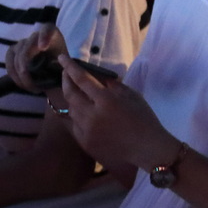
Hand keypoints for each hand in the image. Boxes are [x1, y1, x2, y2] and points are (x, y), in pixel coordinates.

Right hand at [5, 24, 67, 95]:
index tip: (43, 48)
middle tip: (32, 81)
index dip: (44, 37)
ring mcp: (23, 43)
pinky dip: (14, 75)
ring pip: (16, 55)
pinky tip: (22, 84)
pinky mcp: (12, 52)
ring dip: (20, 73)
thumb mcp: (66, 63)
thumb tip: (56, 67)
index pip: (47, 29)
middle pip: (28, 46)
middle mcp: (36, 35)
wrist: (53, 71)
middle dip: (27, 64)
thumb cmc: (62, 66)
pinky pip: (9, 62)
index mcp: (53, 33)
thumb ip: (63, 62)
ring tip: (30, 87)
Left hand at [60, 56, 173, 173]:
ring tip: (77, 93)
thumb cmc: (144, 119)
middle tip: (65, 73)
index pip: (82, 80)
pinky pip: (74, 125)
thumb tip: (99, 78)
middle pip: (70, 94)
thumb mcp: (133, 96)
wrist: (146, 149)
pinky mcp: (84, 142)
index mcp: (106, 100)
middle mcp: (91, 114)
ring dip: (72, 99)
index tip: (62, 58)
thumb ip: (114, 86)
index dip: (70, 67)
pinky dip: (77, 116)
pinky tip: (84, 113)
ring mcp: (85, 130)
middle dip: (65, 81)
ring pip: (71, 110)